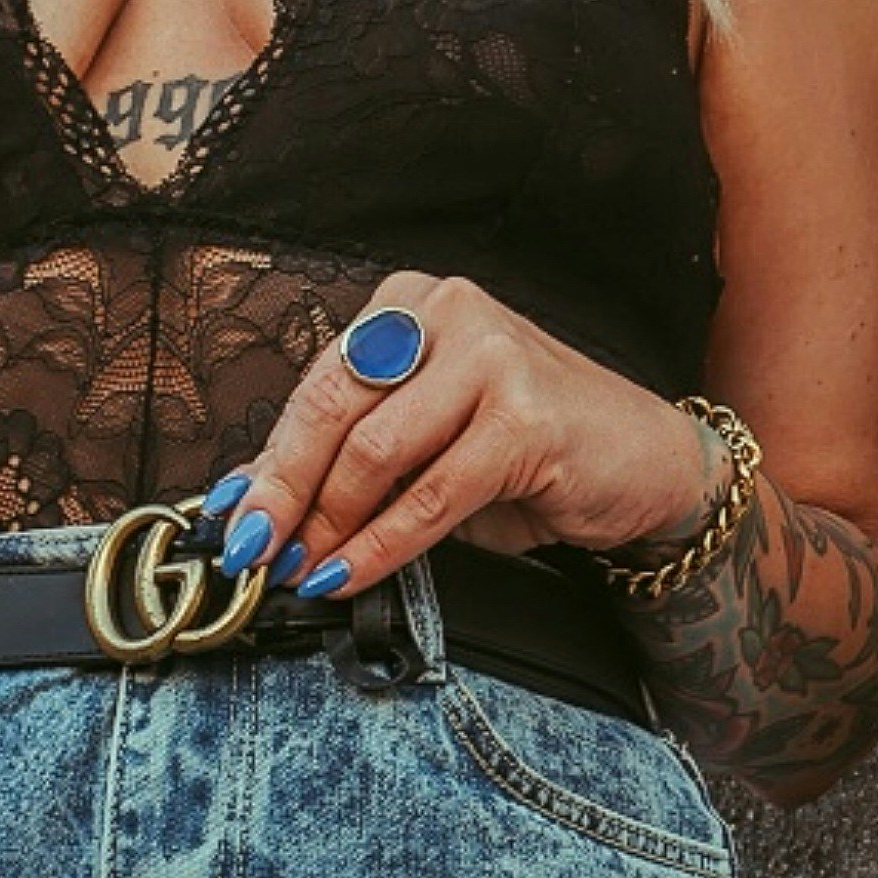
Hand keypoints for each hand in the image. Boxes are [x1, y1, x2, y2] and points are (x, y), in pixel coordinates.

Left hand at [199, 275, 715, 611]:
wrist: (643, 464)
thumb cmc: (529, 453)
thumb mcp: (426, 444)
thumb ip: (346, 457)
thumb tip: (248, 499)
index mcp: (413, 304)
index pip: (319, 382)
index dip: (269, 460)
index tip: (234, 520)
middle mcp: (449, 313)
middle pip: (333, 406)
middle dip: (283, 491)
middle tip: (254, 551)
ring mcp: (491, 357)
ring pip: (374, 451)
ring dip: (329, 524)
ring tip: (305, 569)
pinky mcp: (526, 416)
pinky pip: (429, 495)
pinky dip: (380, 545)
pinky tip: (350, 574)